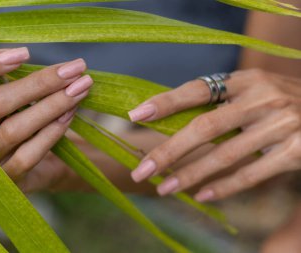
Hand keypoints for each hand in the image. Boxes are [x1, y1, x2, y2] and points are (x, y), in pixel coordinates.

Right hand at [0, 42, 92, 191]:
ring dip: (54, 105)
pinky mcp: (8, 178)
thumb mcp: (4, 90)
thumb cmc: (17, 116)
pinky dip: (52, 133)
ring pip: (16, 128)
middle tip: (76, 68)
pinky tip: (71, 113)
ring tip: (81, 87)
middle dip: (40, 82)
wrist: (36, 161)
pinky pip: (29, 155)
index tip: (24, 53)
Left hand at [128, 69, 300, 201]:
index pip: (198, 89)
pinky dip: (224, 187)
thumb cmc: (281, 103)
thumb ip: (221, 103)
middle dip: (169, 151)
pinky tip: (201, 196)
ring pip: (225, 156)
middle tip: (142, 170)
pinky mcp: (296, 152)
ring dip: (190, 175)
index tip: (136, 115)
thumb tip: (171, 117)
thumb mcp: (254, 92)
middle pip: (205, 127)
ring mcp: (281, 124)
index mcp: (247, 80)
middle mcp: (263, 98)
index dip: (166, 102)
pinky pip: (251, 175)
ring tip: (164, 189)